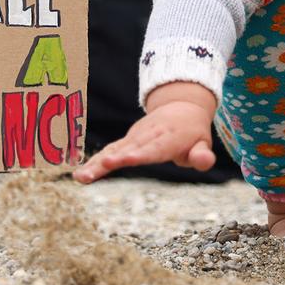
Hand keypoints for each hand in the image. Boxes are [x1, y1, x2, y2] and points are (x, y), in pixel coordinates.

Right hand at [74, 100, 215, 182]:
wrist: (179, 107)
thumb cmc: (192, 132)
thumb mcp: (203, 142)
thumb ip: (202, 155)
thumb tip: (203, 161)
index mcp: (168, 138)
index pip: (153, 148)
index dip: (140, 154)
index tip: (126, 159)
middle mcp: (148, 135)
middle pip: (127, 150)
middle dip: (111, 160)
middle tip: (95, 171)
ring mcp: (135, 136)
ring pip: (114, 150)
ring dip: (97, 163)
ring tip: (81, 178)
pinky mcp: (126, 140)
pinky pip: (109, 151)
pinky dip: (95, 161)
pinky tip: (81, 175)